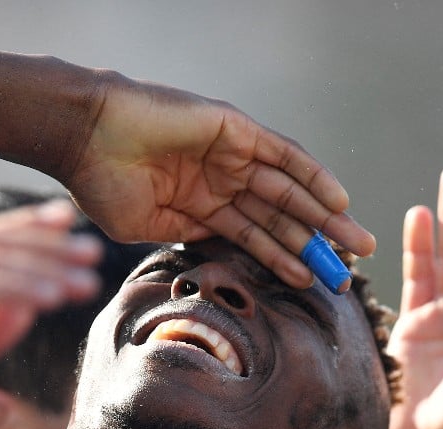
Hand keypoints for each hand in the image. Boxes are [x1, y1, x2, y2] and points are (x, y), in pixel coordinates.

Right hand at [65, 75, 373, 290]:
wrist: (86, 135)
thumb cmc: (103, 182)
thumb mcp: (145, 226)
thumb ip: (186, 237)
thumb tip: (221, 253)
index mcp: (201, 207)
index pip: (255, 237)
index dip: (286, 259)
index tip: (316, 283)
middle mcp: (221, 181)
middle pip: (281, 217)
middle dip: (317, 243)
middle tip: (349, 271)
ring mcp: (231, 155)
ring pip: (288, 190)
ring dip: (324, 217)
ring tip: (356, 244)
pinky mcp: (235, 131)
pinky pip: (284, 155)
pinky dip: (312, 176)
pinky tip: (337, 200)